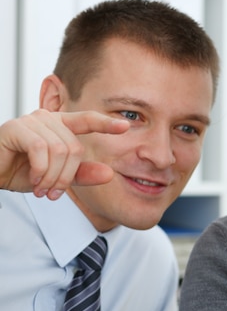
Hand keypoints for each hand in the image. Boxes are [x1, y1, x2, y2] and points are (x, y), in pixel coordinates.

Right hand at [0, 109, 128, 199]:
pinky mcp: (15, 128)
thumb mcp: (56, 177)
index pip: (87, 120)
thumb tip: (110, 174)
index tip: (126, 126)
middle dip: (67, 176)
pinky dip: (41, 170)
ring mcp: (31, 121)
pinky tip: (34, 181)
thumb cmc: (21, 172)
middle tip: (53, 192)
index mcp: (60, 126)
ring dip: (53, 177)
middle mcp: (48, 118)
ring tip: (42, 189)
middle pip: (74, 148)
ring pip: (60, 150)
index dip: (105, 123)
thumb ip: (81, 174)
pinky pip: (41, 149)